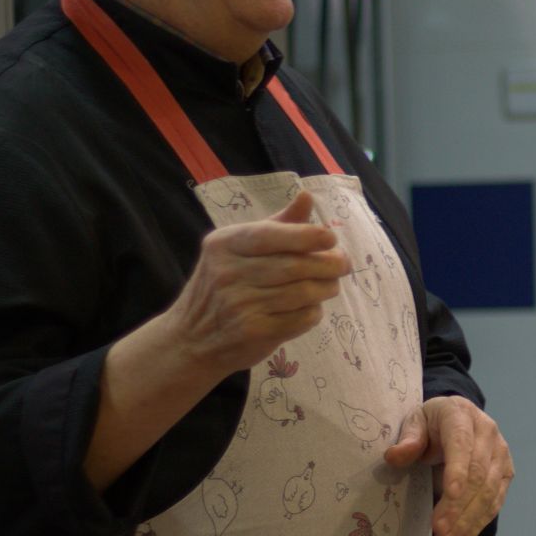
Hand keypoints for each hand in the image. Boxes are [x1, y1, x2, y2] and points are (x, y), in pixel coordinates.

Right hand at [162, 190, 349, 377]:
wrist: (192, 340)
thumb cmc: (221, 286)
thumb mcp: (238, 249)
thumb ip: (275, 225)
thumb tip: (307, 196)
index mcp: (224, 244)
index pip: (273, 235)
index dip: (308, 236)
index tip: (331, 239)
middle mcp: (228, 272)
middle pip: (294, 266)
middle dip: (329, 264)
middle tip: (343, 264)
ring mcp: (240, 305)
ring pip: (302, 292)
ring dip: (326, 288)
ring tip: (331, 285)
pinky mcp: (254, 332)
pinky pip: (301, 318)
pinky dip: (314, 312)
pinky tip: (311, 308)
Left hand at [384, 395, 513, 535]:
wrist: (458, 418)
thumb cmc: (431, 423)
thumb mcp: (414, 423)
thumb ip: (408, 439)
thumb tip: (394, 456)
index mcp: (462, 416)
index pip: (462, 444)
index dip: (458, 470)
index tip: (449, 495)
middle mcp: (489, 433)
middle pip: (478, 474)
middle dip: (458, 506)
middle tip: (438, 530)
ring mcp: (501, 455)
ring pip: (489, 493)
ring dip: (468, 520)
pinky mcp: (505, 474)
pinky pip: (495, 503)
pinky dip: (477, 524)